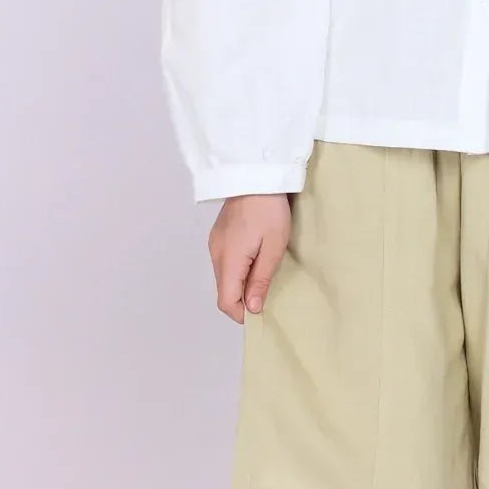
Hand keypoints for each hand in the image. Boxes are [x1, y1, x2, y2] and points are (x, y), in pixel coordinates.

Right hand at [211, 192, 291, 321]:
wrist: (255, 175)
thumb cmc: (269, 209)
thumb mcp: (273, 247)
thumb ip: (260, 279)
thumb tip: (251, 307)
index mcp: (229, 259)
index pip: (225, 300)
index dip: (241, 313)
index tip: (260, 313)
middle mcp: (216, 254)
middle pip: (223, 290)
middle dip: (241, 299)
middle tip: (265, 294)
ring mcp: (215, 244)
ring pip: (223, 277)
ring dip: (239, 284)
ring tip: (262, 275)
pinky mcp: (218, 236)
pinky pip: (224, 263)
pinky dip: (236, 270)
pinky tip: (254, 260)